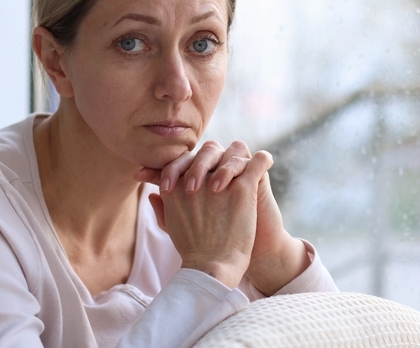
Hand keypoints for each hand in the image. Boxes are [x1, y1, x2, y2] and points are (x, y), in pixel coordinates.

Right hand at [136, 142, 272, 288]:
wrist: (212, 268)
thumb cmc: (192, 251)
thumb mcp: (170, 226)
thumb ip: (161, 207)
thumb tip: (153, 193)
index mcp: (176, 186)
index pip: (186, 159)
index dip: (194, 163)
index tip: (203, 174)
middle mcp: (195, 179)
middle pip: (209, 151)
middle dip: (215, 157)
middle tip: (222, 174)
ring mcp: (218, 181)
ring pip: (233, 151)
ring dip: (237, 158)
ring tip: (243, 170)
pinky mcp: (242, 188)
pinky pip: (258, 162)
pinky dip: (264, 160)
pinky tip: (266, 163)